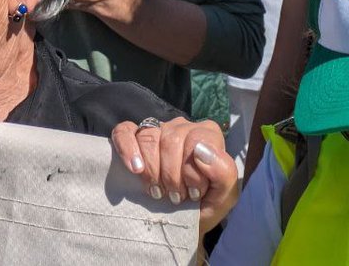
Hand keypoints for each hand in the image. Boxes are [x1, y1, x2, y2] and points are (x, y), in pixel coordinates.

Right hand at [111, 117, 238, 235]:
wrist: (182, 222)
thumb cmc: (205, 205)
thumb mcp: (224, 196)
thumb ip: (223, 172)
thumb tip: (200, 150)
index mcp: (208, 135)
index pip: (197, 140)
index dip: (192, 172)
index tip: (193, 194)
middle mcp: (183, 126)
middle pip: (172, 139)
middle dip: (172, 176)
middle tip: (175, 197)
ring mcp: (158, 129)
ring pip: (149, 136)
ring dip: (152, 170)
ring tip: (157, 191)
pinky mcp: (134, 137)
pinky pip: (125, 131)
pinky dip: (127, 148)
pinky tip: (134, 169)